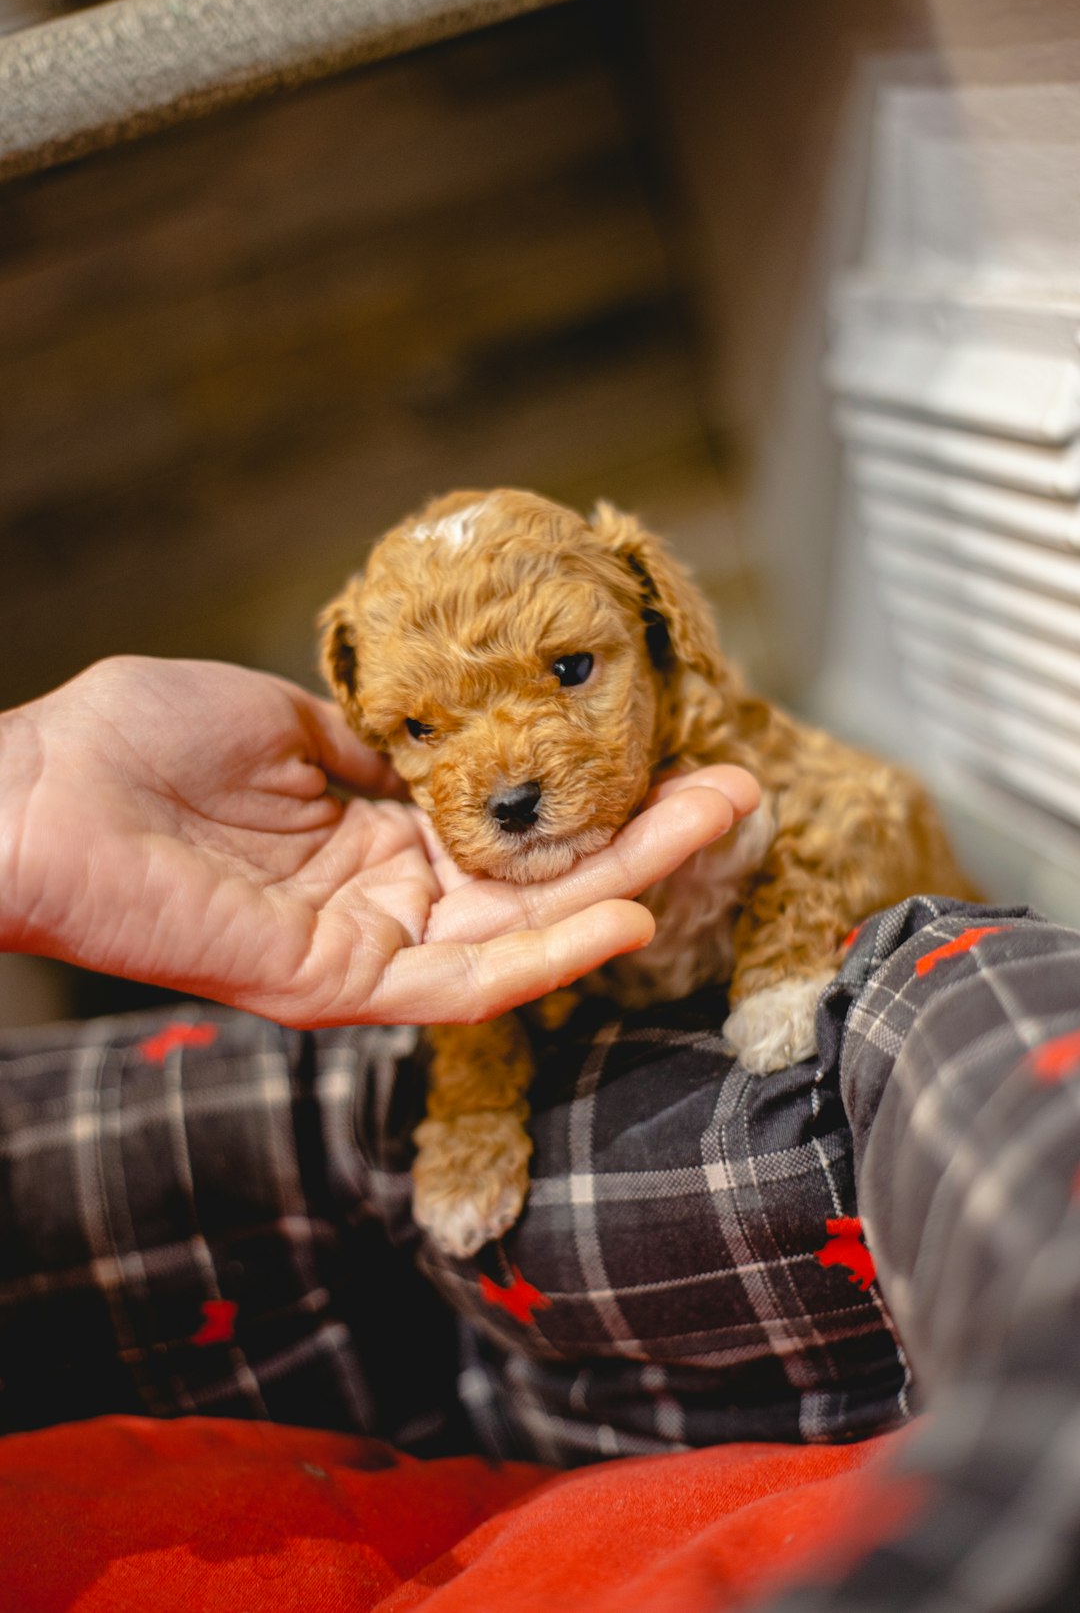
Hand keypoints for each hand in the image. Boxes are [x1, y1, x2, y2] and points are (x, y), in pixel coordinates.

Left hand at [0, 657, 759, 1025]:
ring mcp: (367, 947)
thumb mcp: (280, 719)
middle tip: (735, 794)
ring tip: (715, 829)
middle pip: (538, 884)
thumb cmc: (132, 744)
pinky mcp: (337, 983)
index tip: (666, 750)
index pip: (509, 830)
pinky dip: (546, 953)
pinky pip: (462, 979)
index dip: (589, 799)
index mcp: (371, 834)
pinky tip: (625, 913)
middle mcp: (384, 898)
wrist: (35, 793)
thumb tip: (435, 740)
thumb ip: (370, 743)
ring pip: (521, 933)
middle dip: (640, 842)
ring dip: (623, 888)